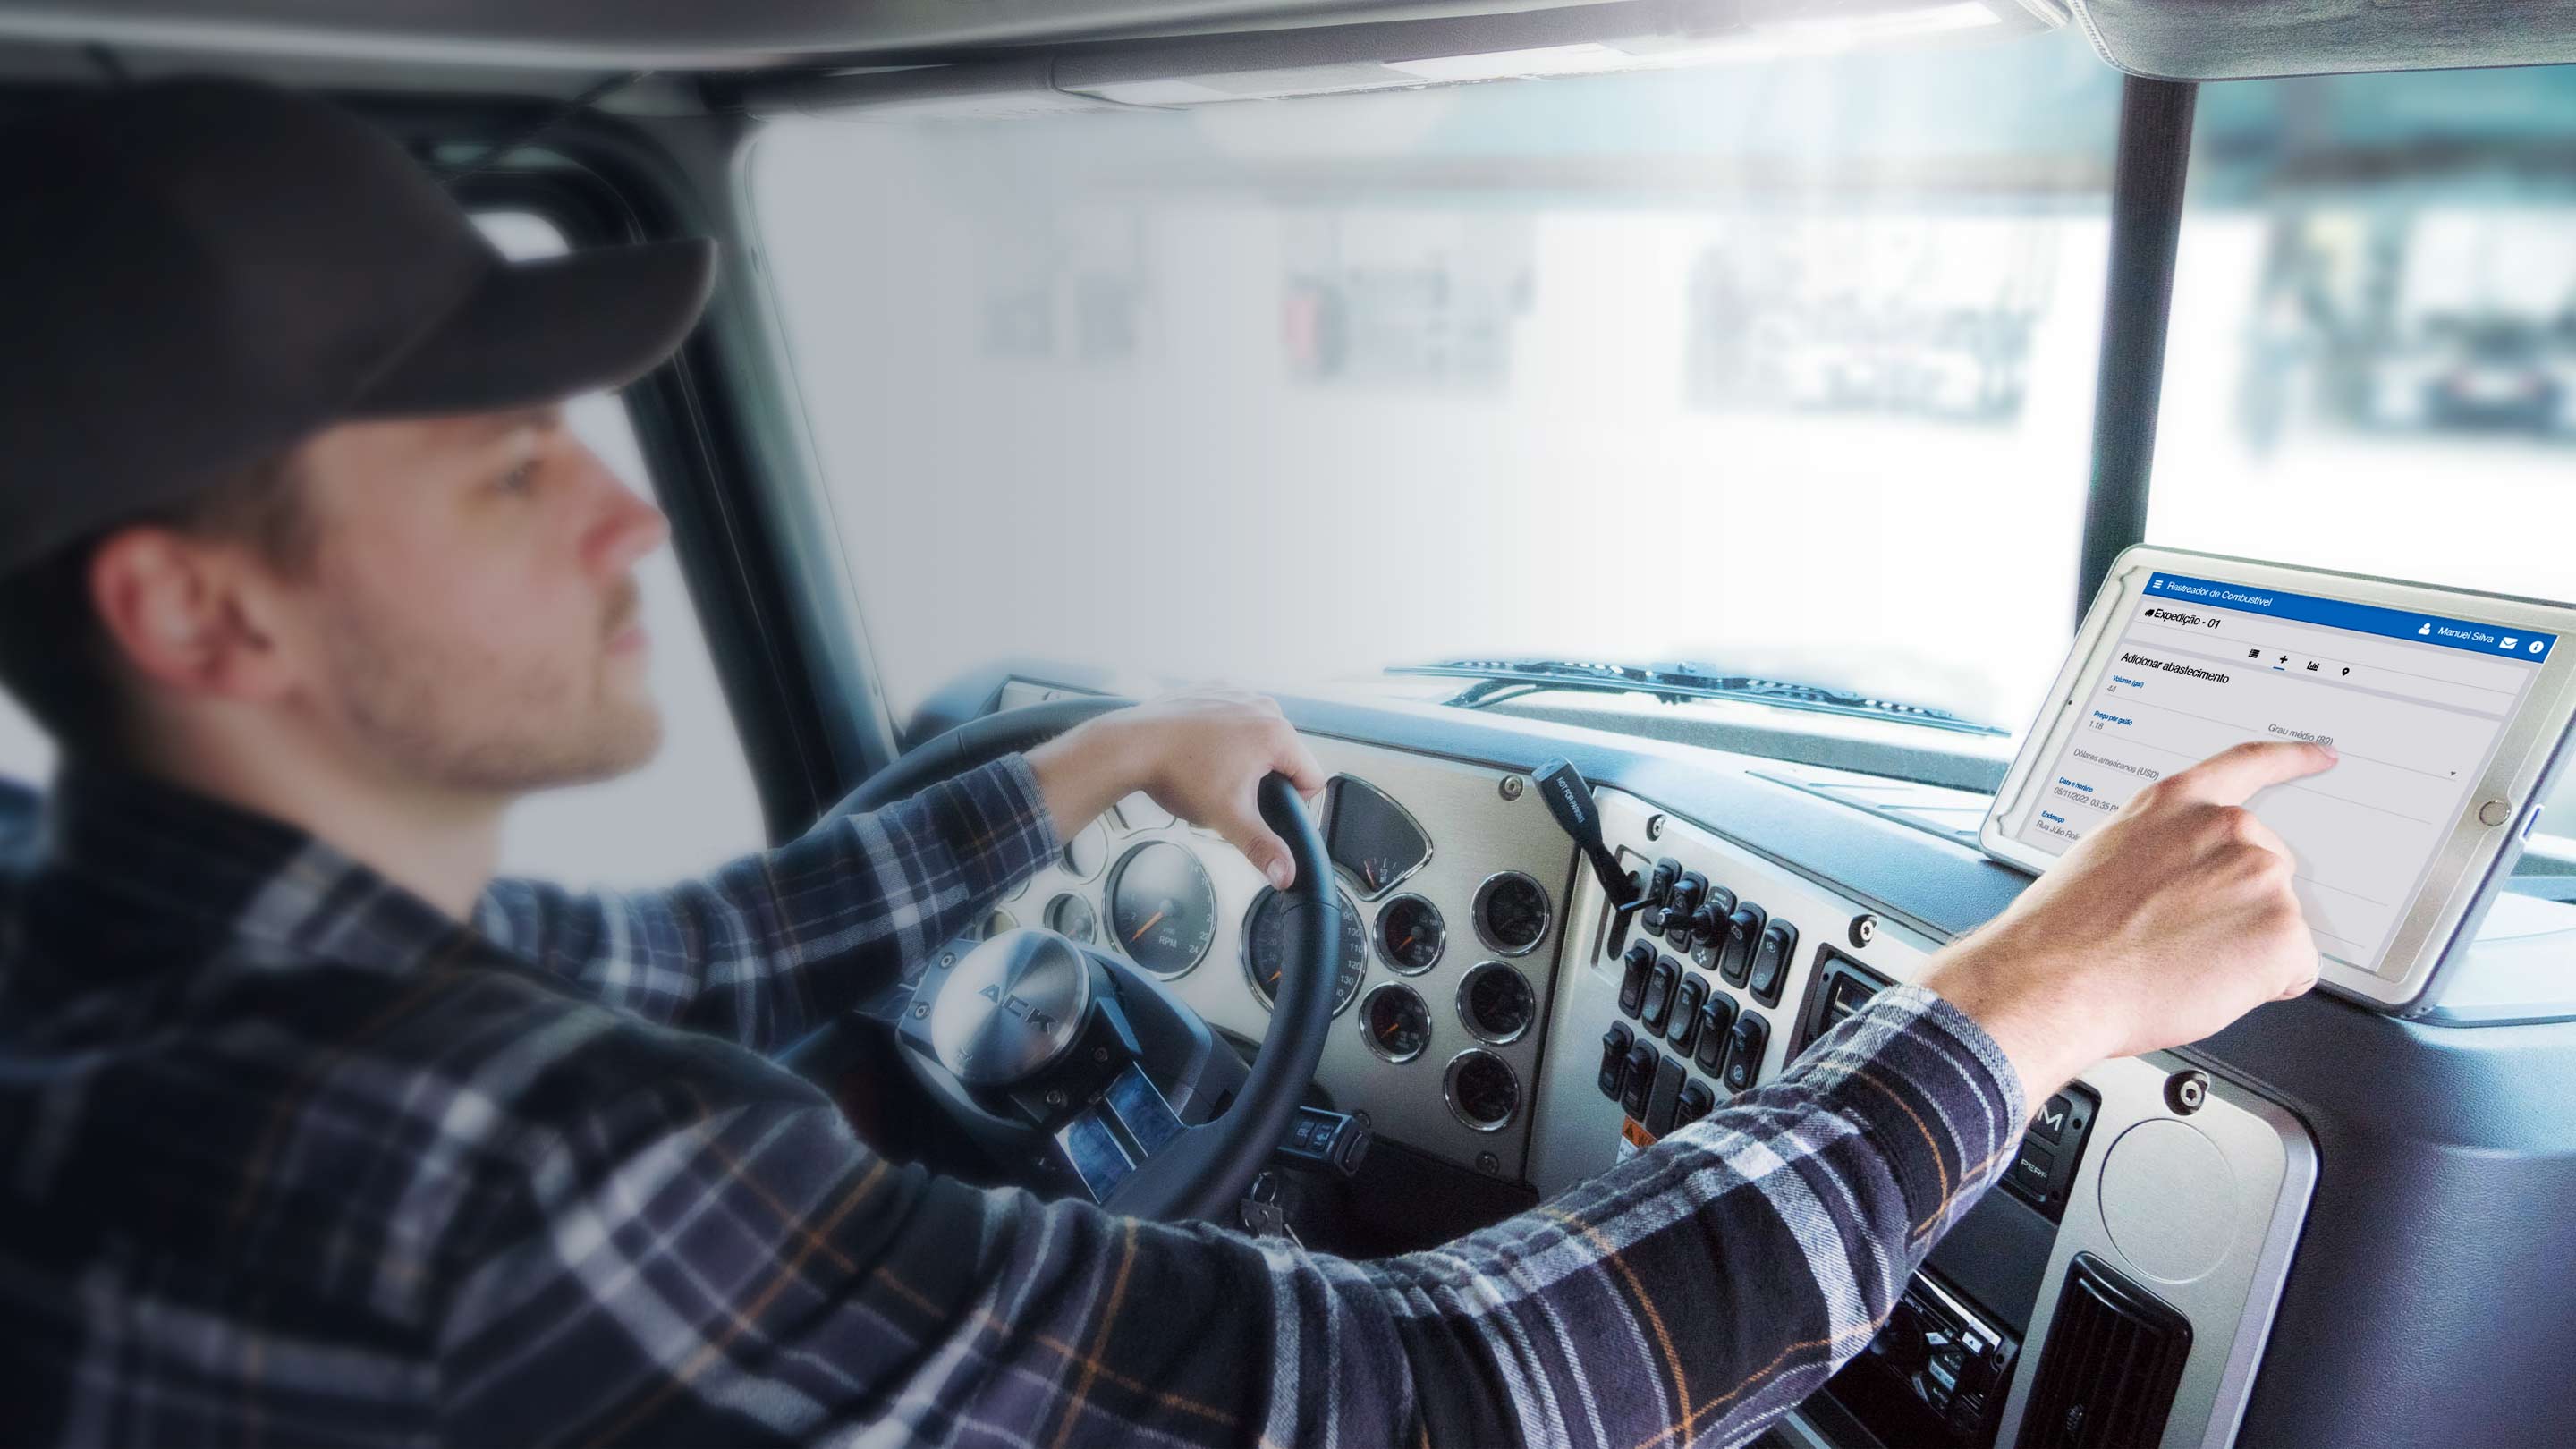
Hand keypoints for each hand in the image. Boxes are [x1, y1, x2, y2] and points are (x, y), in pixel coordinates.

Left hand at [1026, 690, 1329, 889]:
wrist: (1132, 746)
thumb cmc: (1179, 775)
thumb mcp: (1227, 818)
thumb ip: (1262, 847)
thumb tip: (1287, 875)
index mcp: (1277, 734)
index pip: (1311, 777)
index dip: (1291, 802)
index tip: (1258, 805)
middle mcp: (1263, 706)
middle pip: (1286, 755)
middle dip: (1264, 778)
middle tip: (1228, 789)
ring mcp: (1238, 693)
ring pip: (1260, 735)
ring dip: (1246, 755)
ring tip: (1211, 770)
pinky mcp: (1215, 689)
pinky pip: (1236, 717)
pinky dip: (1225, 733)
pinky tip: (1200, 748)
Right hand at [1920, 740, 2336, 1104]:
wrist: (2055, 980)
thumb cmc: (2064, 934)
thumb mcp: (2106, 857)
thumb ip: (2161, 849)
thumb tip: (2182, 880)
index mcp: (2176, 805)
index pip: (2246, 765)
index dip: (2289, 760)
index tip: (2320, 755)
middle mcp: (2227, 829)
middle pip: (2265, 872)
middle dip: (2237, 907)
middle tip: (2180, 938)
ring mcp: (2260, 876)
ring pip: (2275, 926)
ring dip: (2242, 950)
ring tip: (2180, 963)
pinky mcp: (2283, 931)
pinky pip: (2292, 971)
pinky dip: (2261, 987)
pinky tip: (2207, 983)